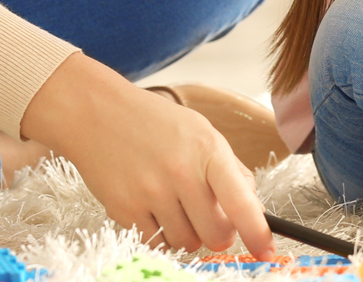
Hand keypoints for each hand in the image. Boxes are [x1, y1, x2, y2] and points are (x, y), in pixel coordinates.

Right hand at [22, 54, 274, 256]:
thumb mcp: (201, 132)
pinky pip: (156, 243)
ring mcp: (150, 194)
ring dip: (189, 233)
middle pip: (216, 234)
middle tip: (210, 216)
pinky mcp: (124, 210)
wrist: (96, 113)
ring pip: (187, 243)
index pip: (241, 202)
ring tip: (176, 206)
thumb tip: (254, 209)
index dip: (257, 232)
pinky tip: (155, 209)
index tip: (266, 250)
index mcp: (207, 151)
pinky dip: (162, 234)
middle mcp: (180, 174)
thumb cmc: (154, 122)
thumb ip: (230, 170)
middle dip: (219, 233)